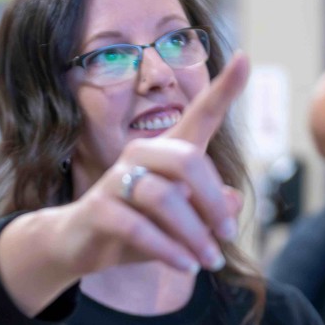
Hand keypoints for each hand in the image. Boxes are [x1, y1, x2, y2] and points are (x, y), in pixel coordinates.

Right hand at [0, 54, 250, 315]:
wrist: (80, 247)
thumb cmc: (137, 227)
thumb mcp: (182, 224)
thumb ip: (209, 211)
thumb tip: (231, 200)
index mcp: (166, 151)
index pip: (199, 114)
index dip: (223, 88)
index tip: (245, 58)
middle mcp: (140, 154)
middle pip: (187, 160)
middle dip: (212, 200)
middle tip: (228, 234)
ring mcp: (116, 180)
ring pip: (164, 197)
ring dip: (194, 234)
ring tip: (209, 261)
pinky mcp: (98, 209)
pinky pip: (138, 227)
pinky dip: (168, 250)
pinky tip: (185, 266)